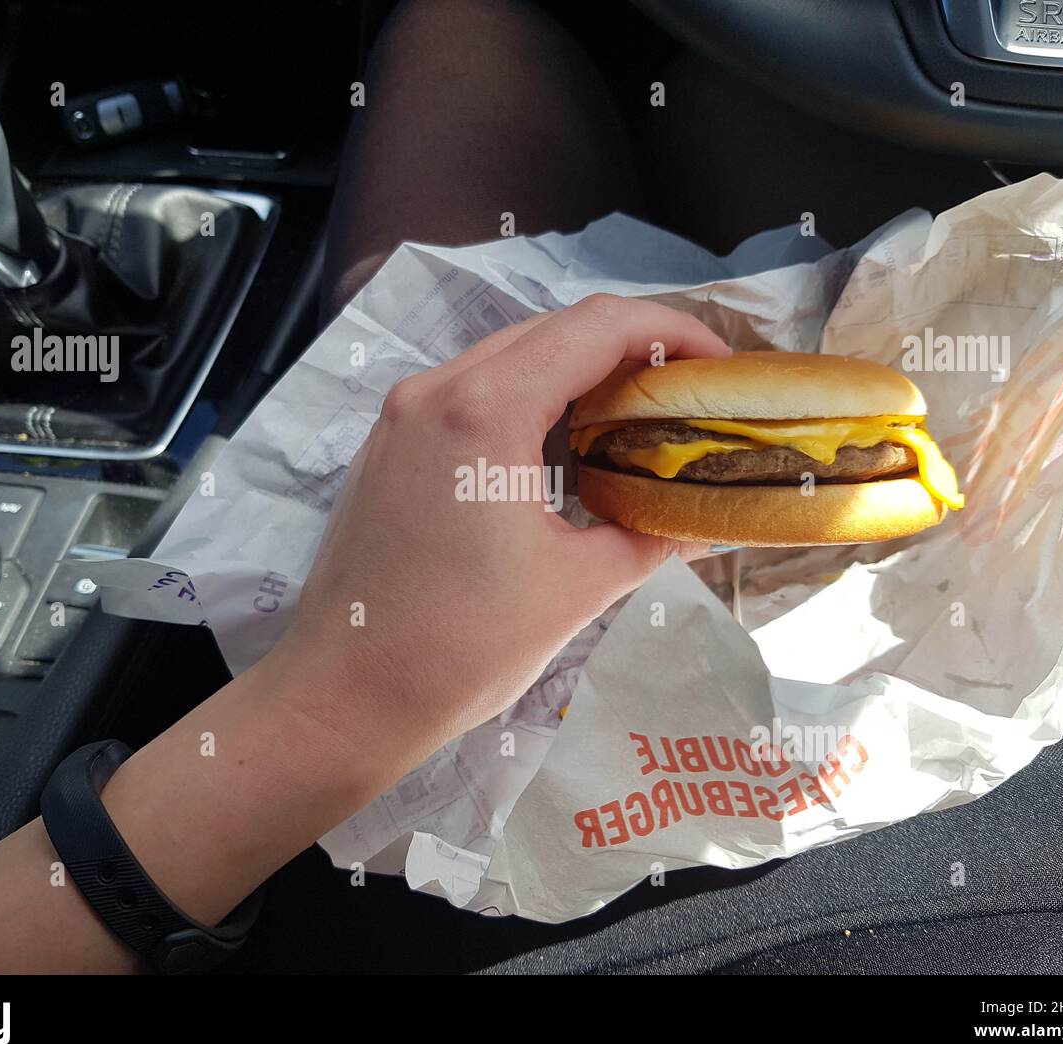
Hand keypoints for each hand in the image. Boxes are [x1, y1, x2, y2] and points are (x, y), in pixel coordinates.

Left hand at [276, 294, 731, 762]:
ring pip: (510, 358)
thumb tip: (708, 521)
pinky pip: (472, 393)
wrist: (344, 698)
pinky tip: (566, 447)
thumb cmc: (457, 648)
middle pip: (554, 331)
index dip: (671, 332)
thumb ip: (651, 535)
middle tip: (688, 392)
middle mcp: (434, 391)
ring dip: (578, 373)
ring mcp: (402, 415)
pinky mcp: (388, 446)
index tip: (718, 365)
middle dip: (631, 349)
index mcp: (483, 409)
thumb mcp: (576, 588)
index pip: (597, 327)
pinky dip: (529, 401)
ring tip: (637, 417)